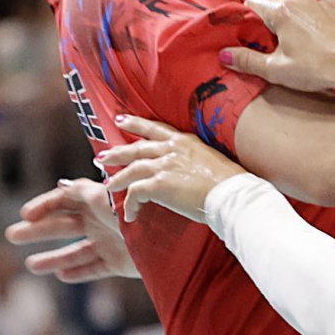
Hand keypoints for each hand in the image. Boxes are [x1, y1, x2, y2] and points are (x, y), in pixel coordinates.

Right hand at [6, 177, 139, 281]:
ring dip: (53, 257)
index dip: (44, 205)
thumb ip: (86, 193)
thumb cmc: (142, 211)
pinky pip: (94, 268)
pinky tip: (61, 276)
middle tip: (11, 235)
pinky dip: (79, 273)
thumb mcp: (111, 198)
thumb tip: (61, 185)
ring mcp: (108, 243)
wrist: (174, 237)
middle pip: (63, 225)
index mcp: (98, 200)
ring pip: (75, 251)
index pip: (64, 199)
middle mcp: (100, 221)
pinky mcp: (119, 263)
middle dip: (38, 230)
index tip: (25, 214)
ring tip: (31, 265)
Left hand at [99, 116, 246, 223]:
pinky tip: (129, 214)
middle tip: (102, 157)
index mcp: (185, 141)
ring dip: (118, 179)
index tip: (121, 119)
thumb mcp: (213, 161)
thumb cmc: (231, 184)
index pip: (155, 129)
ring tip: (108, 187)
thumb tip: (191, 172)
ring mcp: (164, 165)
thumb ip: (196, 161)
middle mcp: (172, 149)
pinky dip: (130, 205)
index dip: (136, 123)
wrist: (233, 194)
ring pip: (131, 169)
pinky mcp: (160, 184)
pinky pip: (135, 193)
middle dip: (117, 152)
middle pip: (136, 147)